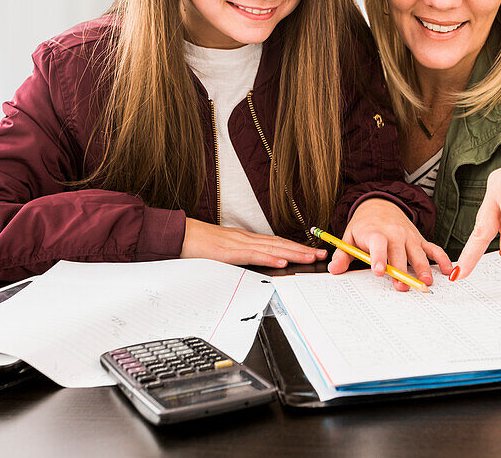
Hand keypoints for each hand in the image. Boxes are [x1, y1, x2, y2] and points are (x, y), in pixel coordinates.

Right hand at [180, 218, 326, 267]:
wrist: (178, 235)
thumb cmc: (196, 244)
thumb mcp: (222, 252)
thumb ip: (237, 257)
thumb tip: (252, 265)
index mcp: (245, 239)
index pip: (276, 243)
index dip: (295, 247)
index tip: (311, 251)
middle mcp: (246, 239)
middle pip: (280, 243)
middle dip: (302, 249)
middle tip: (322, 254)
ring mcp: (238, 244)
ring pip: (272, 248)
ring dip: (293, 252)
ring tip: (310, 257)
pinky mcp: (229, 252)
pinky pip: (253, 255)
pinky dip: (269, 257)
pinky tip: (282, 260)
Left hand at [327, 198, 452, 290]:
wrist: (380, 205)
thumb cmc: (364, 226)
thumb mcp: (349, 237)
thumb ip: (343, 255)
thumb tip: (335, 269)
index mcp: (375, 232)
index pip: (377, 244)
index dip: (378, 257)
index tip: (378, 271)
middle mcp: (394, 233)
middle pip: (399, 253)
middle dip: (401, 270)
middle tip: (402, 287)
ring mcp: (409, 237)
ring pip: (417, 253)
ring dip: (423, 268)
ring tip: (426, 281)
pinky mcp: (419, 240)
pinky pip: (433, 249)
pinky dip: (442, 259)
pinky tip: (448, 271)